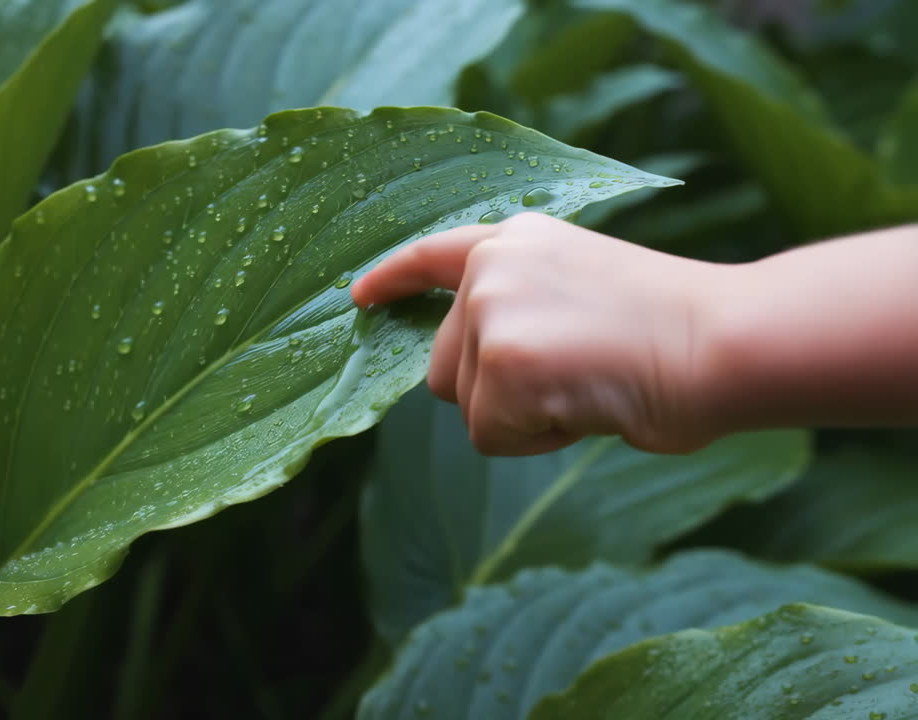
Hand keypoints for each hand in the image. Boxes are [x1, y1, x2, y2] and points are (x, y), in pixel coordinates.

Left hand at [352, 212, 722, 455]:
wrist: (724, 340)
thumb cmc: (676, 329)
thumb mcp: (582, 288)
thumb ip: (522, 307)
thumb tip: (480, 364)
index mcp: (517, 240)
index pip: (433, 254)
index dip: (391, 279)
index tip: (358, 296)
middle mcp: (491, 267)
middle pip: (443, 367)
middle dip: (494, 391)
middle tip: (578, 374)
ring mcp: (491, 312)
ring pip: (467, 406)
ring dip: (521, 416)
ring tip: (590, 383)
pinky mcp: (498, 362)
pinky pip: (492, 436)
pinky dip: (538, 439)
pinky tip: (588, 403)